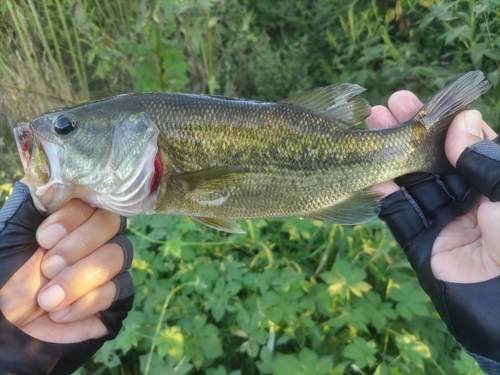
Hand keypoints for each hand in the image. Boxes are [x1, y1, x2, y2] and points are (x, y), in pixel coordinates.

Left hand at [0, 182, 133, 372]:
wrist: (1, 335)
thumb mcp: (10, 233)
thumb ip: (36, 199)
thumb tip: (55, 169)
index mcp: (66, 219)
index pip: (93, 199)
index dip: (75, 217)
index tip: (43, 238)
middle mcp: (90, 238)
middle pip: (112, 224)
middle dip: (79, 248)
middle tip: (47, 269)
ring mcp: (105, 268)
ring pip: (119, 256)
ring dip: (80, 279)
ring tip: (46, 300)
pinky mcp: (114, 298)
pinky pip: (121, 289)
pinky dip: (89, 301)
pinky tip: (61, 314)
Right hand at [367, 90, 499, 368]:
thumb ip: (488, 160)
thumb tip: (462, 122)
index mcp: (498, 188)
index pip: (468, 147)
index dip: (444, 124)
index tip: (420, 102)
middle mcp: (472, 202)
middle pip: (435, 161)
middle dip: (409, 135)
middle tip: (383, 108)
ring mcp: (446, 225)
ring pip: (412, 184)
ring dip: (390, 159)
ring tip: (367, 130)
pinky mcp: (423, 249)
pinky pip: (399, 217)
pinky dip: (382, 195)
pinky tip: (368, 173)